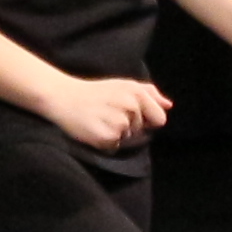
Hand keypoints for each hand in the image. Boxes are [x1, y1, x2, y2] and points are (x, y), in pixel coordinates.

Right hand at [41, 71, 171, 150]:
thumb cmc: (95, 92)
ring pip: (129, 139)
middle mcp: (131, 107)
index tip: (131, 116)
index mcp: (137, 93)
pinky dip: (105, 142)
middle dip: (130, 127)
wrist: (63, 97)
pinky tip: (94, 129)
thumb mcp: (124, 85)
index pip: (159, 119)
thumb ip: (149, 93)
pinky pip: (115, 147)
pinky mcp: (107, 137)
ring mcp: (119, 123)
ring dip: (116, 134)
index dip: (148, 121)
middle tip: (109, 115)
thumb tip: (169, 106)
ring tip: (100, 120)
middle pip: (143, 131)